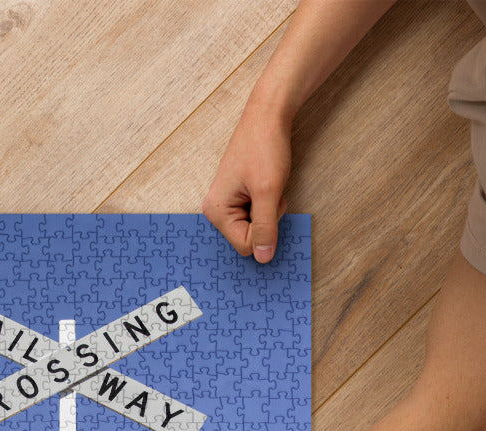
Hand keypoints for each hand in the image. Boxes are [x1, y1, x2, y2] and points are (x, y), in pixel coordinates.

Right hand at [202, 103, 290, 262]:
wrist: (268, 115)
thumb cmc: (264, 148)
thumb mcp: (269, 192)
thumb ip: (266, 228)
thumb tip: (264, 259)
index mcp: (216, 212)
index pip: (246, 245)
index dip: (265, 228)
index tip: (267, 200)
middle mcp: (217, 210)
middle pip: (249, 237)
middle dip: (266, 219)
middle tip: (269, 192)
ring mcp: (227, 204)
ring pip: (255, 226)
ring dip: (269, 210)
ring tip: (267, 184)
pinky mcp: (237, 197)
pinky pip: (256, 214)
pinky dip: (267, 203)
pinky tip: (266, 184)